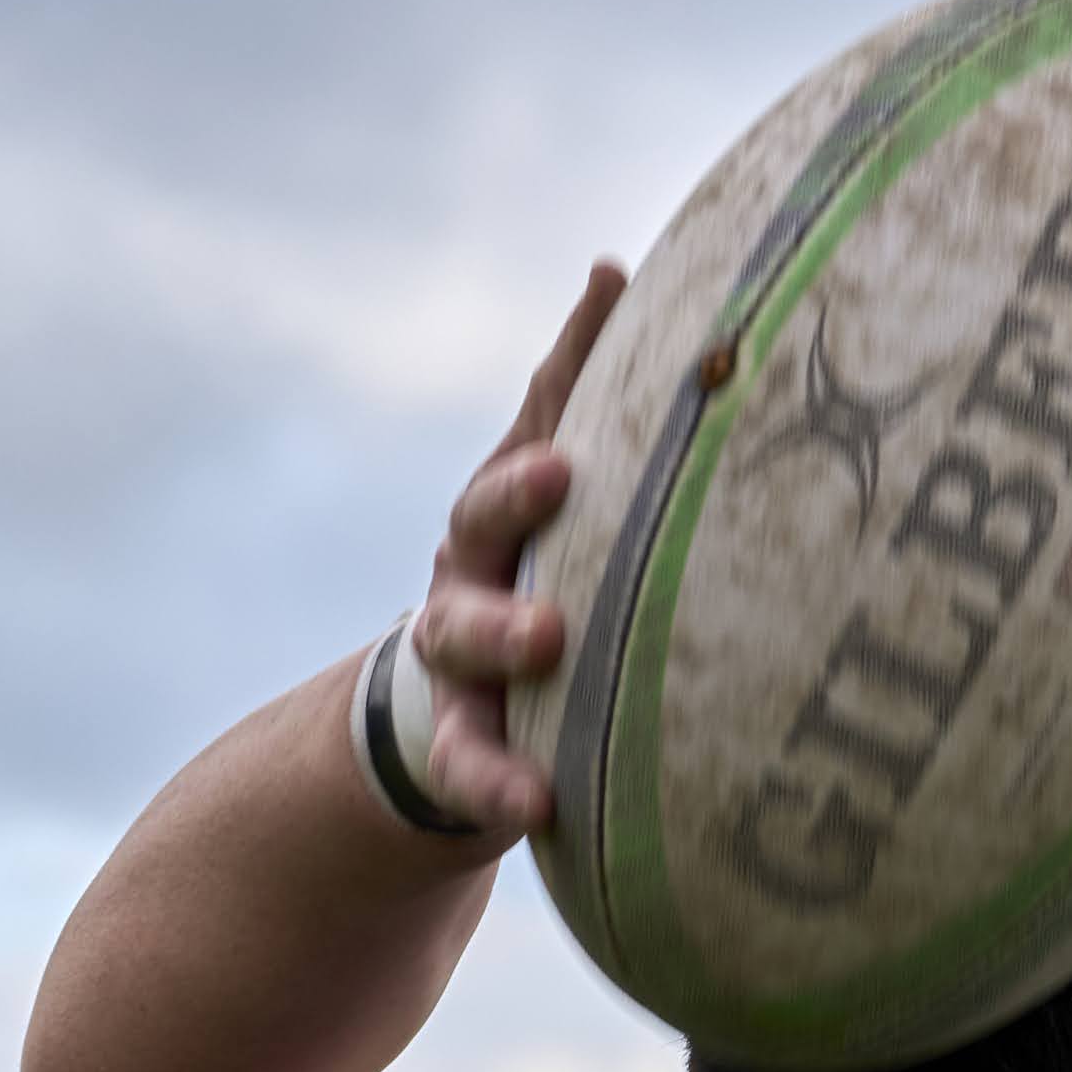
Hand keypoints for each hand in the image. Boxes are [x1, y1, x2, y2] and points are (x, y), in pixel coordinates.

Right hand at [397, 259, 628, 835]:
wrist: (458, 705)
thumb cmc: (536, 573)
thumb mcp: (551, 487)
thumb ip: (578, 395)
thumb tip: (613, 265)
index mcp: (503, 509)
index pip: (523, 439)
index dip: (553, 398)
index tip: (580, 407)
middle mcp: (468, 571)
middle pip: (478, 526)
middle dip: (515, 503)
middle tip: (563, 480)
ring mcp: (457, 660)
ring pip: (462, 640)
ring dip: (502, 635)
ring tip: (546, 642)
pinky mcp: (463, 744)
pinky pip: (473, 766)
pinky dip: (499, 784)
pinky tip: (535, 806)